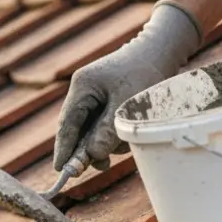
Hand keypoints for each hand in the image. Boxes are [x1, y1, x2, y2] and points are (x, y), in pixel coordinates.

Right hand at [54, 1, 201, 172]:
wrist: (160, 52)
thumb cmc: (145, 73)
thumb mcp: (127, 104)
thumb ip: (108, 131)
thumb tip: (92, 155)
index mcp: (82, 86)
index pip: (67, 124)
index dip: (64, 148)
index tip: (61, 169)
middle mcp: (83, 92)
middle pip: (76, 129)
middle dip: (87, 148)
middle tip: (102, 166)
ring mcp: (93, 97)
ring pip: (90, 130)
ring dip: (105, 142)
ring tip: (125, 144)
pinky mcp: (105, 102)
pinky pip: (102, 125)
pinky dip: (112, 135)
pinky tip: (127, 136)